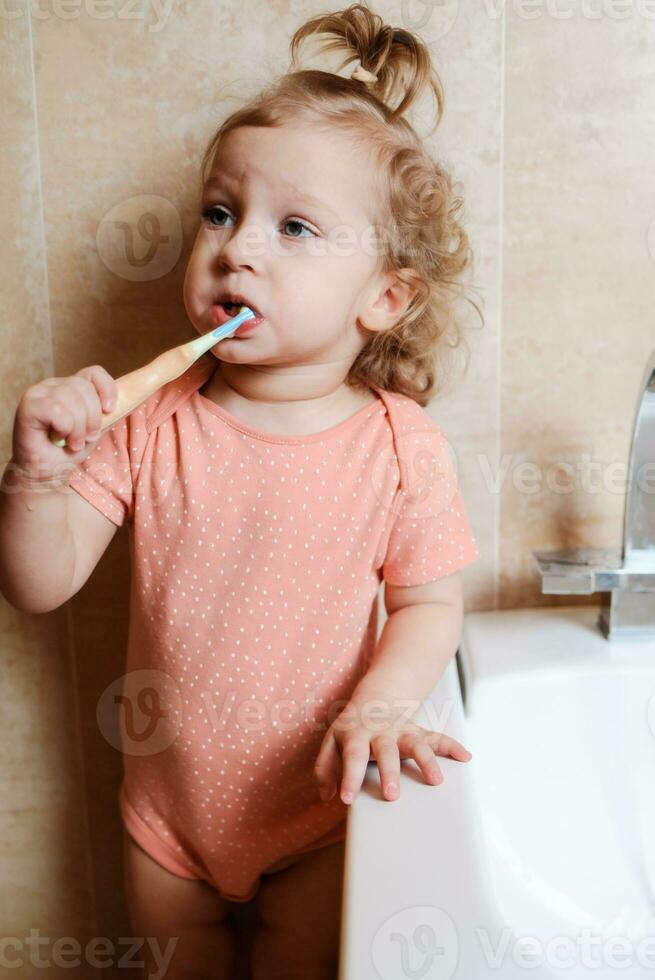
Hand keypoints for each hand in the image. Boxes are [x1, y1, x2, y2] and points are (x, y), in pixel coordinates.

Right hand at [10, 366, 116, 484]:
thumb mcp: (94, 429)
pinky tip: (59, 439)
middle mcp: (53, 385)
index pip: (94, 373)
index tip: (109, 410)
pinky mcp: (28, 405)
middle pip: (84, 387)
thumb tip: (131, 399)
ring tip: (73, 442)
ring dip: (78, 428)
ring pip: (72, 398)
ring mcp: (39, 393)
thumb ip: (105, 413)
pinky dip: (65, 428)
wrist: (46, 473)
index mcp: (70, 387)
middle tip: (87, 437)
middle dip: (93, 418)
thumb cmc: (68, 451)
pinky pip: (57, 410)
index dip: (106, 389)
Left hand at [313, 700, 472, 804]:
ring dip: (426, 760)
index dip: (348, 776)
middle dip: (390, 772)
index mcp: (356, 734)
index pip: (351, 755)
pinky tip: (465, 757)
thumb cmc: (350, 731)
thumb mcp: (331, 743)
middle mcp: (381, 732)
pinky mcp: (418, 733)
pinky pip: (437, 738)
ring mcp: (402, 731)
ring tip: (436, 781)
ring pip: (416, 743)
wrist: (373, 702)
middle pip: (386, 750)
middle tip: (392, 796)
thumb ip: (325, 768)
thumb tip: (327, 794)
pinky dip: (451, 746)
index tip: (346, 798)